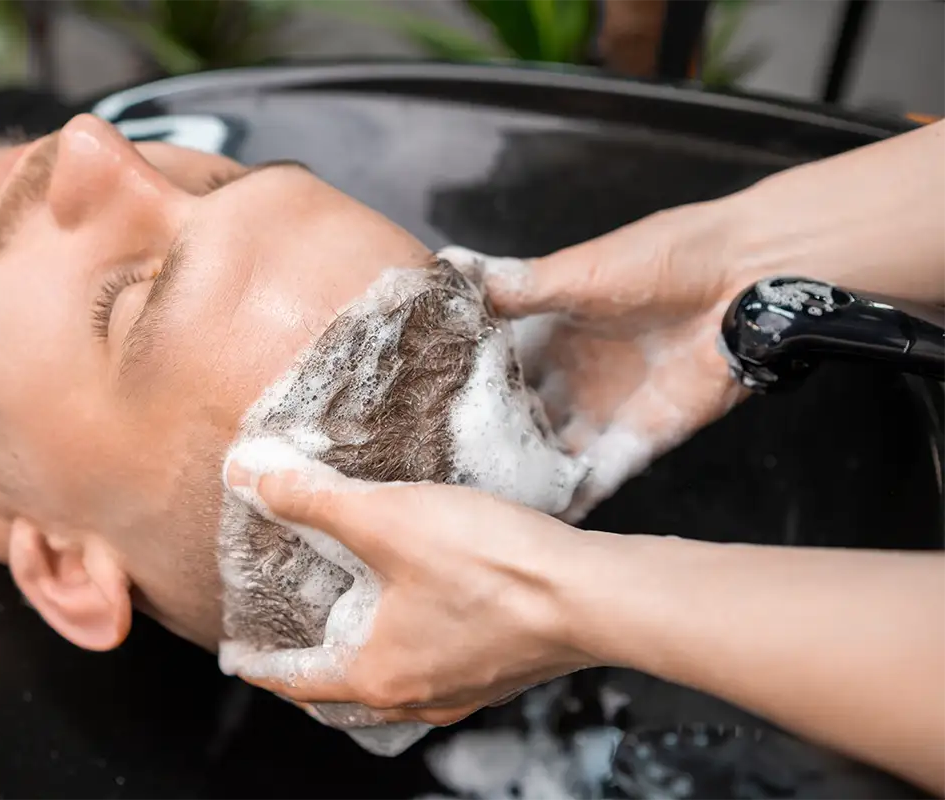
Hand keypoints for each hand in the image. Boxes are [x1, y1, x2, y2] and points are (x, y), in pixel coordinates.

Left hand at [221, 453, 600, 725]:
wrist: (591, 593)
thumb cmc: (490, 564)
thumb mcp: (387, 519)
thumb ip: (316, 500)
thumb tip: (252, 480)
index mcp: (379, 672)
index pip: (299, 681)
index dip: (261, 668)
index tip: (237, 661)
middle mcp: (419, 696)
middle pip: (347, 700)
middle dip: (313, 680)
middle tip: (291, 654)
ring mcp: (466, 690)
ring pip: (396, 695)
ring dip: (365, 674)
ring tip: (353, 642)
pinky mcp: (505, 672)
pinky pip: (439, 678)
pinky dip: (412, 661)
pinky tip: (425, 625)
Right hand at [440, 201, 754, 521]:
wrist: (746, 278)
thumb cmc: (665, 257)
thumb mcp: (578, 271)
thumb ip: (516, 287)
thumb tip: (447, 270)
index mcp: (545, 335)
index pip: (487, 372)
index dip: (455, 392)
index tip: (412, 414)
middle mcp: (566, 379)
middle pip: (512, 423)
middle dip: (481, 447)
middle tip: (434, 476)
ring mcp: (600, 413)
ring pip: (547, 457)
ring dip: (519, 480)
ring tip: (473, 510)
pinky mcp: (638, 441)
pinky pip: (597, 479)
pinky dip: (570, 500)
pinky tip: (536, 522)